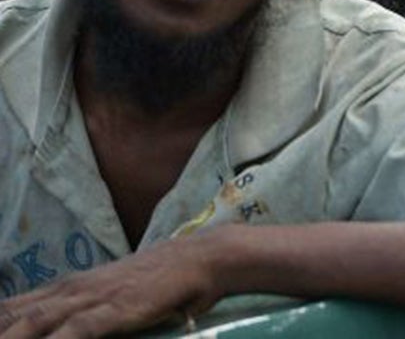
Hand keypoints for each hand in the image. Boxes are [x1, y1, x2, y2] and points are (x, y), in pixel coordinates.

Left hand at [0, 234, 226, 337]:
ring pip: (34, 322)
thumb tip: (52, 328)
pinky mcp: (115, 309)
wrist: (200, 258)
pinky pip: (77, 330)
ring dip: (13, 335)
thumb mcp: (104, 294)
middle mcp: (68, 290)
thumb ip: (74, 312)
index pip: (8, 308)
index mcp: (62, 288)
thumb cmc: (153, 282)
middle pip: (12, 316)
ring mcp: (91, 298)